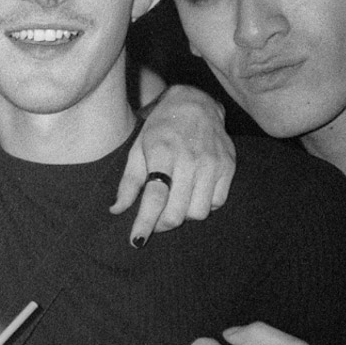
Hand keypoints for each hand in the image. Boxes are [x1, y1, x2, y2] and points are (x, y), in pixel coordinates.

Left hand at [114, 84, 234, 243]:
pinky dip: (204, 205)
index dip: (145, 224)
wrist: (195, 103)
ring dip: (183, 215)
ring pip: (198, 212)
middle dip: (162, 224)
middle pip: (177, 212)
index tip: (136, 241)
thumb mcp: (137, 149)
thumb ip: (128, 182)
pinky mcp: (228, 166)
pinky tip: (193, 194)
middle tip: (154, 221)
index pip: (154, 197)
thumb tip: (117, 210)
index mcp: (163, 152)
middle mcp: (190, 158)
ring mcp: (212, 163)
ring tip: (174, 203)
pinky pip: (217, 202)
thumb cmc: (160, 128)